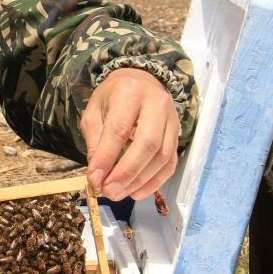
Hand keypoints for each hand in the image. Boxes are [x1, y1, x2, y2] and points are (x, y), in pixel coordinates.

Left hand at [80, 68, 179, 201]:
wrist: (140, 80)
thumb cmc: (113, 97)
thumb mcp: (95, 112)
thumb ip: (95, 142)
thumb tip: (97, 176)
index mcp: (129, 92)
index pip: (120, 129)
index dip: (107, 157)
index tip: (94, 179)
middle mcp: (156, 104)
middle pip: (148, 143)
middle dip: (127, 172)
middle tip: (110, 191)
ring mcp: (171, 119)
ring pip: (162, 156)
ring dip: (141, 180)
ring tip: (120, 193)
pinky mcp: (178, 134)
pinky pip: (170, 163)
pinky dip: (155, 181)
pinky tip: (137, 191)